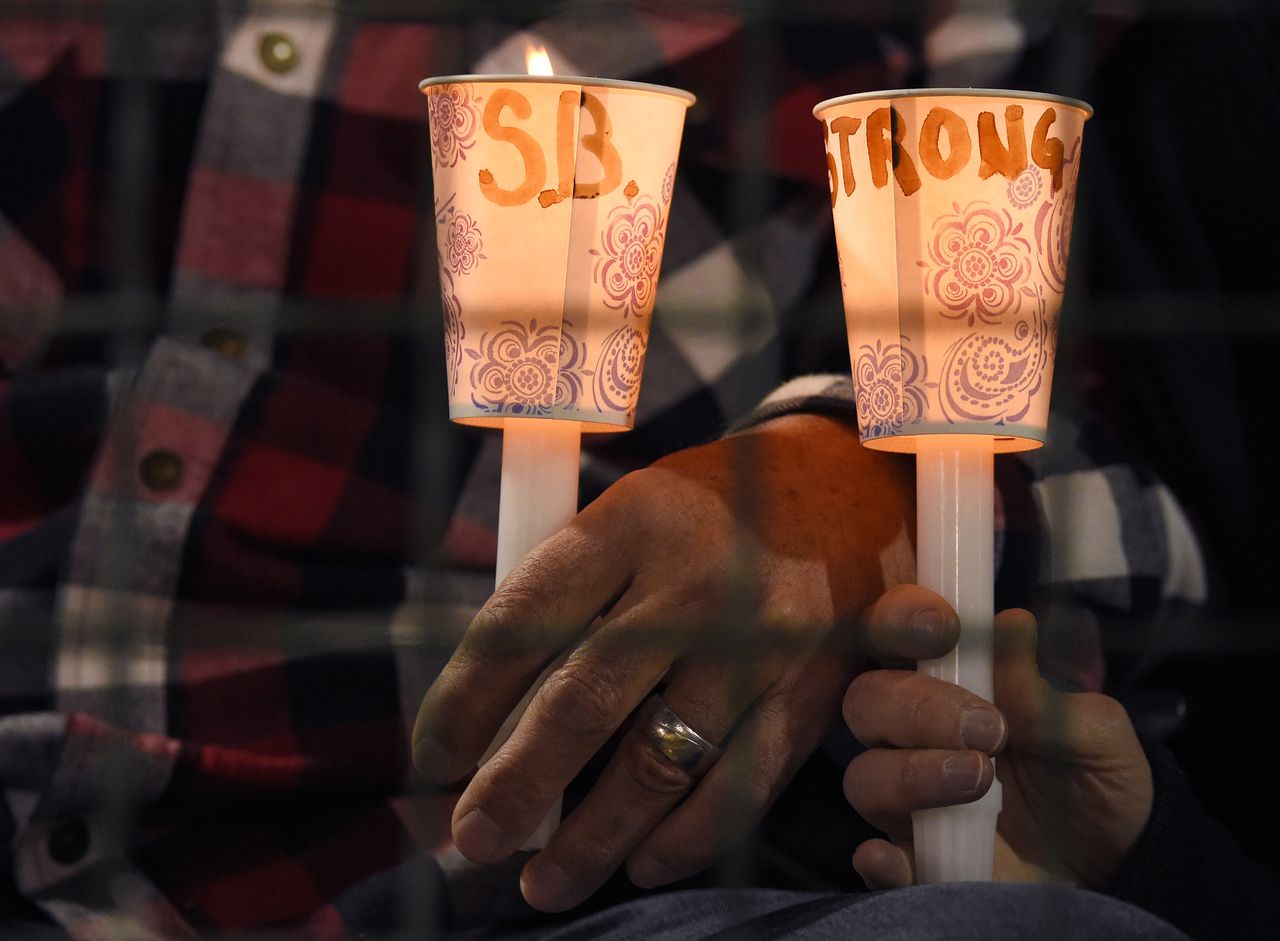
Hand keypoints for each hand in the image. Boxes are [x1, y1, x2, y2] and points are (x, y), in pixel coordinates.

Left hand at [412, 414, 912, 910]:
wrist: (846, 488)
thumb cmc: (708, 511)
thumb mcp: (630, 513)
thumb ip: (570, 595)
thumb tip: (491, 714)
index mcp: (628, 522)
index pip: (523, 621)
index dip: (464, 701)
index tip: (433, 758)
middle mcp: (693, 582)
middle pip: (583, 700)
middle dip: (515, 785)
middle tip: (470, 839)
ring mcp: (758, 641)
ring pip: (660, 762)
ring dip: (593, 838)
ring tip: (543, 884)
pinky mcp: (808, 692)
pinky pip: (738, 787)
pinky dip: (684, 839)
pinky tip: (640, 863)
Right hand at [844, 585, 1153, 888]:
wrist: (1118, 863)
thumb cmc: (1095, 776)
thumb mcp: (1093, 732)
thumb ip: (1045, 691)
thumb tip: (1012, 627)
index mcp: (947, 683)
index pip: (893, 635)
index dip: (899, 620)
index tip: (941, 628)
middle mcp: (913, 736)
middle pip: (865, 703)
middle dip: (914, 708)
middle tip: (985, 730)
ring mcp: (907, 800)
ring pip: (864, 777)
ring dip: (911, 774)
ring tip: (980, 780)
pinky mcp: (915, 861)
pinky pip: (877, 862)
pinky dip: (883, 860)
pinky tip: (902, 856)